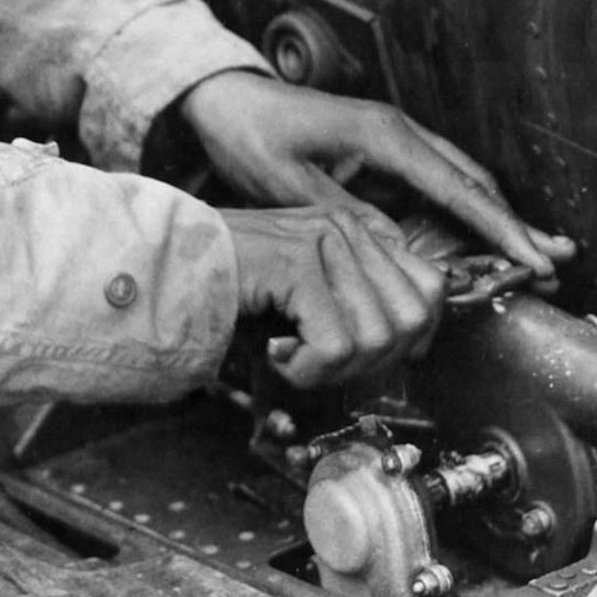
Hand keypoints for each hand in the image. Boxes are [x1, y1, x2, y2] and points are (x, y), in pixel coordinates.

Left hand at [177, 71, 576, 280]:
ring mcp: (395, 143)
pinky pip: (435, 188)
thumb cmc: (251, 135)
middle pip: (473, 184)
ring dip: (494, 221)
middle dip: (514, 225)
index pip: (458, 188)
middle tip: (554, 264)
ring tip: (532, 259)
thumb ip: (345, 218)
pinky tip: (477, 245)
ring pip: (460, 184)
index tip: (535, 258)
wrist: (227, 102)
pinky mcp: (384, 156)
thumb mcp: (289, 183)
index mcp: (383, 136)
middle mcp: (400, 134)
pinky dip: (462, 215)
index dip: (500, 228)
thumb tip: (397, 252)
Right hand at [222, 205, 444, 387]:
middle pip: (413, 318)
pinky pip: (337, 346)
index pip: (432, 287)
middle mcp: (346, 227)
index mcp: (356, 228)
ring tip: (293, 355)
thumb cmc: (231, 287)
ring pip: (378, 337)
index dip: (412, 337)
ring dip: (334, 368)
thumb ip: (359, 302)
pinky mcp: (296, 263)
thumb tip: (416, 345)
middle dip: (373, 360)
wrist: (164, 269)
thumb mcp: (307, 290)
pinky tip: (278, 354)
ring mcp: (323, 240)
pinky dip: (309, 369)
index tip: (369, 357)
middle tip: (324, 361)